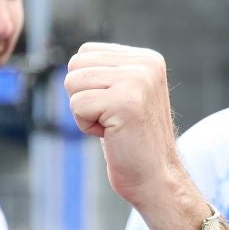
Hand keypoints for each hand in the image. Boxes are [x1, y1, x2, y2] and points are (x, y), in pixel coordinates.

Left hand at [64, 44, 206, 229]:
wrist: (156, 177)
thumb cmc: (131, 140)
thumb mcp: (122, 95)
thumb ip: (105, 72)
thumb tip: (74, 60)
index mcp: (146, 58)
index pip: (85, 52)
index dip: (87, 85)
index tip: (113, 107)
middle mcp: (146, 63)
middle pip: (75, 65)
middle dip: (82, 96)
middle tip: (111, 118)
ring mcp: (138, 80)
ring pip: (72, 83)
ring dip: (84, 112)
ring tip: (112, 126)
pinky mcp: (126, 101)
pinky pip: (77, 106)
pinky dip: (86, 126)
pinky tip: (111, 134)